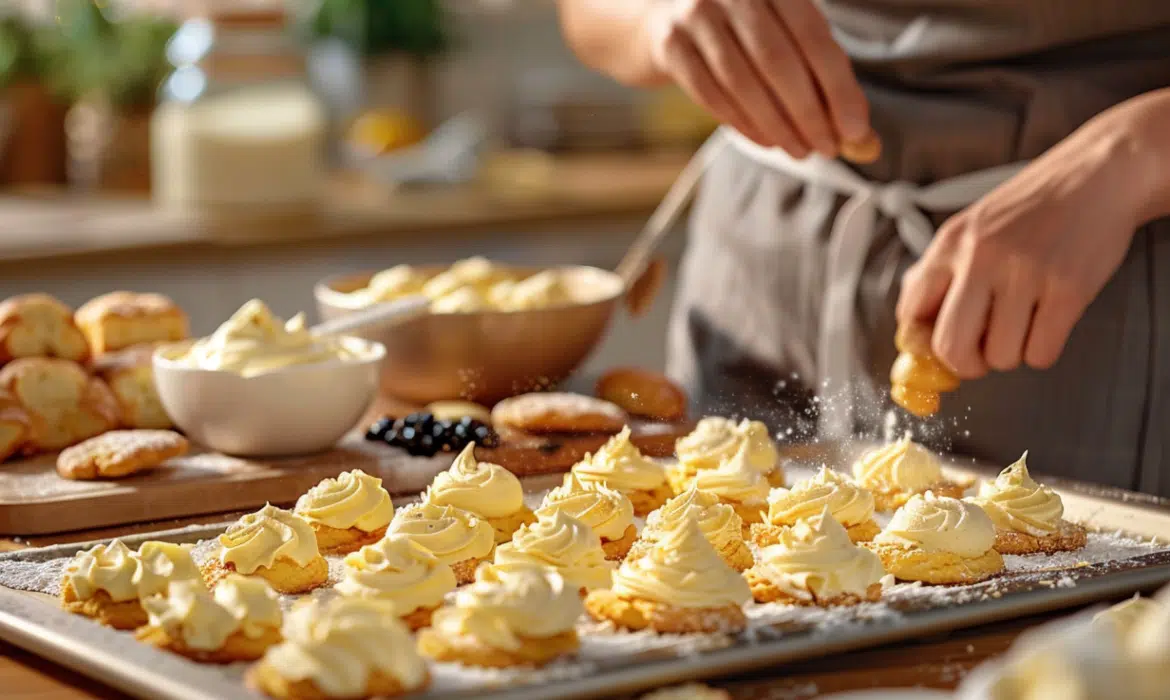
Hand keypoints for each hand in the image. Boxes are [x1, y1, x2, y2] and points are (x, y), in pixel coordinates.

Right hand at [642, 0, 869, 157]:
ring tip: (799, 150)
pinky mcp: (669, 43)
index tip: (855, 130)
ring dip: (777, 125)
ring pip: (744, 82)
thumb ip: (821, 78)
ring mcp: (696, 13)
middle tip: (827, 148)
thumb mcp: (783, 37)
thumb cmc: (739, 34)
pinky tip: (765, 141)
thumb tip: (862, 137)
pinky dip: (743, 124)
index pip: (815, 37)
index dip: (838, 87)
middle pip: (779, 61)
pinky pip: (711, 94)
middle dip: (808, 113)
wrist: (660, 20)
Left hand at [896, 118, 1150, 378]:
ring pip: (1000, 357)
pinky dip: (1043, 350)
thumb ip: (942, 270)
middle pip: (950, 347)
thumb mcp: (972, 226)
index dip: (922, 344)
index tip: (937, 349)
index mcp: (950, 243)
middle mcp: (981, 258)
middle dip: (966, 364)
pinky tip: (1048, 322)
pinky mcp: (1067, 289)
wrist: (1098, 173)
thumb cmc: (1036, 204)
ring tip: (1023, 324)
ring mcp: (1025, 274)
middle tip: (980, 355)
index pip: (910, 313)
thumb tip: (914, 323)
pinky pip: (1041, 354)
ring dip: (1012, 354)